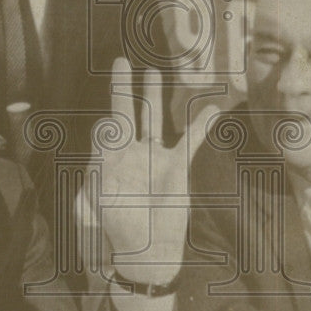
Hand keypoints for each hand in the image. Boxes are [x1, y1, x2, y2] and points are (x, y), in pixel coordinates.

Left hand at [98, 58, 215, 284]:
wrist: (147, 250)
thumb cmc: (117, 227)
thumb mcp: (99, 197)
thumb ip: (99, 159)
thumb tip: (104, 129)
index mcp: (108, 160)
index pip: (106, 130)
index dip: (107, 126)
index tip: (111, 128)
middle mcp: (129, 154)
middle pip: (127, 112)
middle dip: (123, 87)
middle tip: (120, 60)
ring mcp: (153, 158)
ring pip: (154, 119)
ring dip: (153, 95)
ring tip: (153, 71)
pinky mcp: (175, 168)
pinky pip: (189, 141)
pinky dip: (200, 126)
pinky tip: (212, 109)